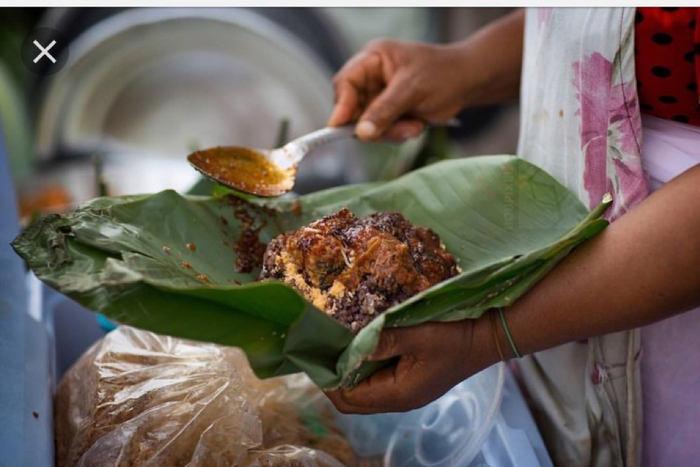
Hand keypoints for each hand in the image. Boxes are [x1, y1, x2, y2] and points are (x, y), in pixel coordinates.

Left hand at [325, 317, 497, 413]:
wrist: (487, 338)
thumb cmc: (454, 337)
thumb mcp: (419, 335)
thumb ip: (384, 341)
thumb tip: (351, 346)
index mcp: (398, 394)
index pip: (349, 398)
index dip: (328, 381)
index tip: (315, 357)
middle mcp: (399, 400)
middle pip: (353, 402)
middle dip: (334, 381)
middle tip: (322, 353)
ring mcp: (406, 394)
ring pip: (365, 393)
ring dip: (349, 375)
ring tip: (337, 349)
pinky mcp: (412, 384)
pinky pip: (379, 384)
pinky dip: (365, 371)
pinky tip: (362, 349)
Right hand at [327, 39, 470, 141]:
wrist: (468, 83)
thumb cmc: (443, 74)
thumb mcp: (412, 90)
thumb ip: (384, 111)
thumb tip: (361, 133)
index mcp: (373, 59)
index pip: (345, 82)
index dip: (341, 105)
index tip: (339, 127)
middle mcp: (372, 77)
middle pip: (353, 109)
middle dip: (374, 124)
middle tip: (393, 131)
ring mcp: (380, 97)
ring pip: (368, 125)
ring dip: (390, 131)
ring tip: (414, 126)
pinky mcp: (390, 113)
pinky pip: (382, 132)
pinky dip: (398, 134)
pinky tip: (416, 126)